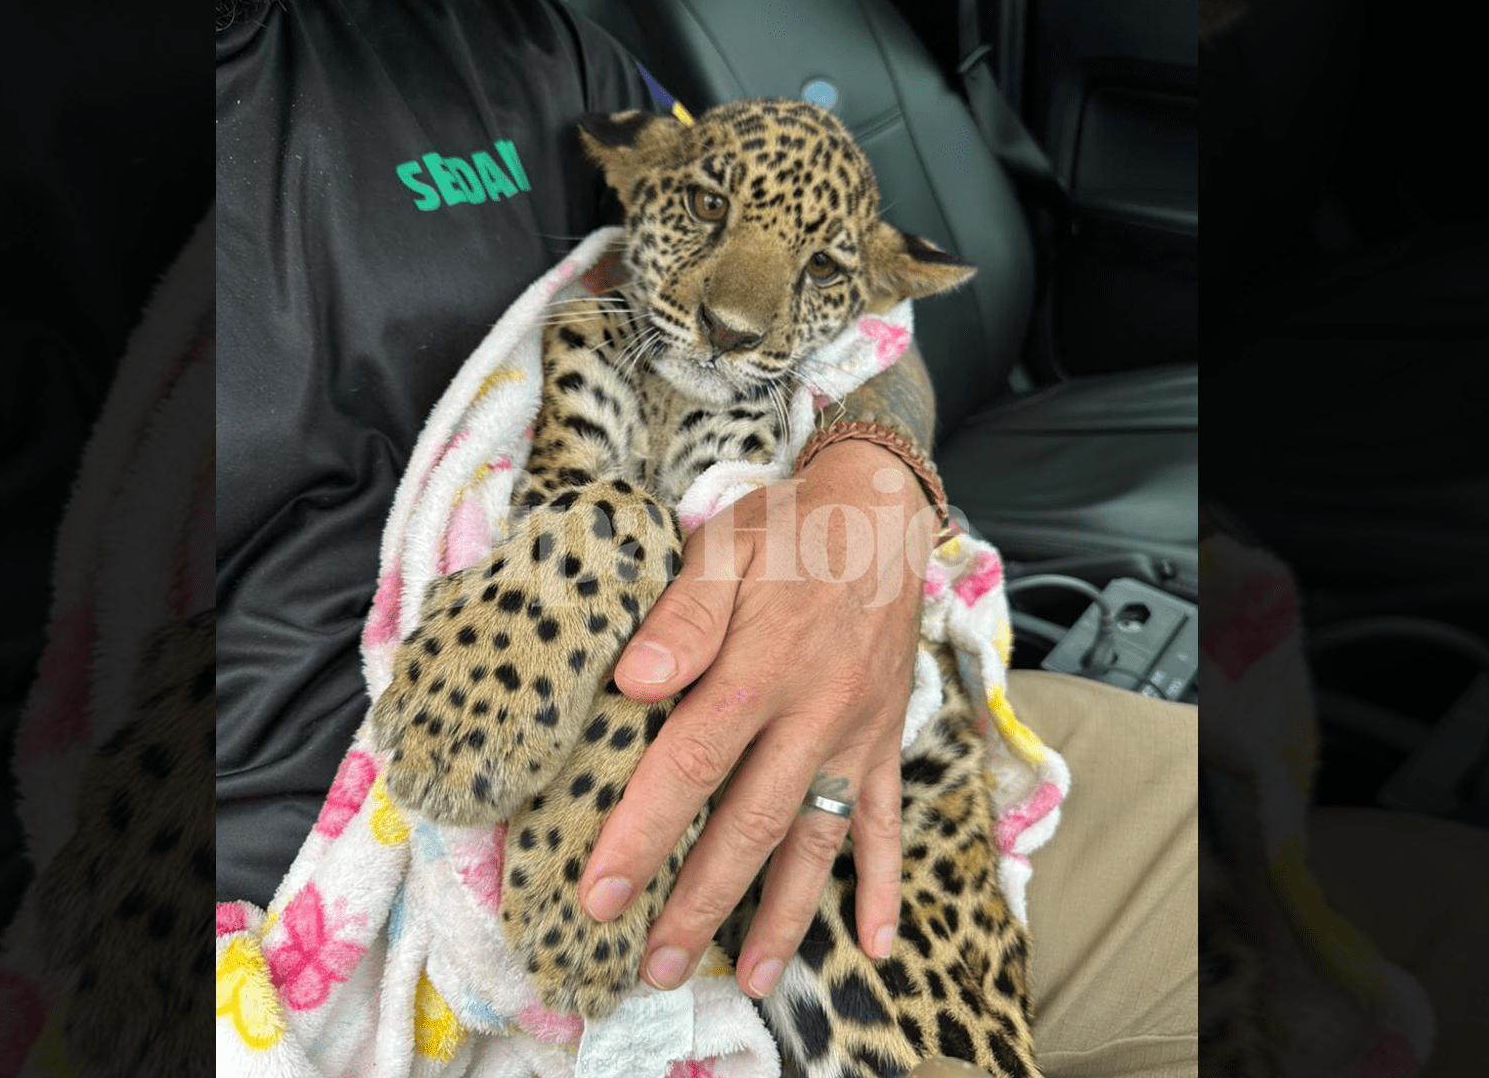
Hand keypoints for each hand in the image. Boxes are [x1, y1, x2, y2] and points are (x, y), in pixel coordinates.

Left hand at [579, 439, 933, 997]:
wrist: (883, 510)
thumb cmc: (787, 530)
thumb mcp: (725, 544)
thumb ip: (682, 613)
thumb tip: (634, 681)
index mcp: (762, 666)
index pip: (691, 763)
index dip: (644, 832)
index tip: (600, 892)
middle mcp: (814, 713)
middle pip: (750, 822)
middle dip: (700, 900)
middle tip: (654, 964)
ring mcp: (856, 735)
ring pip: (817, 839)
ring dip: (783, 915)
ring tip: (748, 978)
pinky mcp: (887, 742)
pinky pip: (888, 822)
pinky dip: (884, 884)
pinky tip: (877, 943)